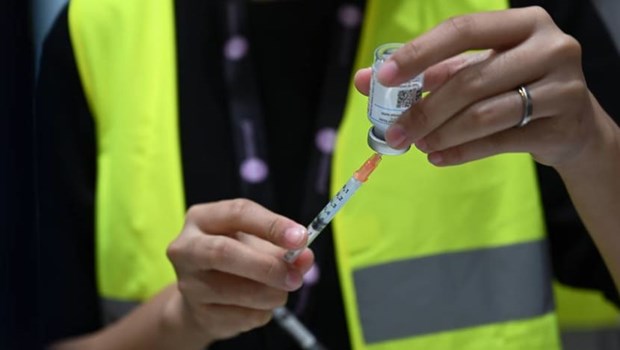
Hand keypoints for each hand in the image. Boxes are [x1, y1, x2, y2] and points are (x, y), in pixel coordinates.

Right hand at [165, 199, 312, 343]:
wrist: (203, 298)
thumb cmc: (234, 259)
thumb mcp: (255, 242)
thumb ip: (281, 247)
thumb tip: (305, 257)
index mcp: (202, 218)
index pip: (238, 213)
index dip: (272, 225)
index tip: (301, 238)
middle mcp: (186, 248)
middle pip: (223, 253)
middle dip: (267, 266)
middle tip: (296, 277)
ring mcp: (189, 283)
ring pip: (235, 291)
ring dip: (271, 293)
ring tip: (283, 290)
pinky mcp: (198, 313)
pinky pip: (241, 316)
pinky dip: (262, 311)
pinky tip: (261, 305)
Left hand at [354, 6, 604, 168]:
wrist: (573, 124)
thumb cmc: (515, 87)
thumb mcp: (476, 70)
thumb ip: (426, 73)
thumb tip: (365, 81)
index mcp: (523, 23)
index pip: (462, 31)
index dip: (420, 53)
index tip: (384, 77)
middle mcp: (549, 48)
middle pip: (470, 81)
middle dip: (424, 110)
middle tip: (394, 133)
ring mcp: (562, 88)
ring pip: (484, 115)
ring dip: (441, 133)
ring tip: (416, 144)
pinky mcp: (562, 126)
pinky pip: (499, 142)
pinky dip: (461, 152)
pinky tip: (437, 156)